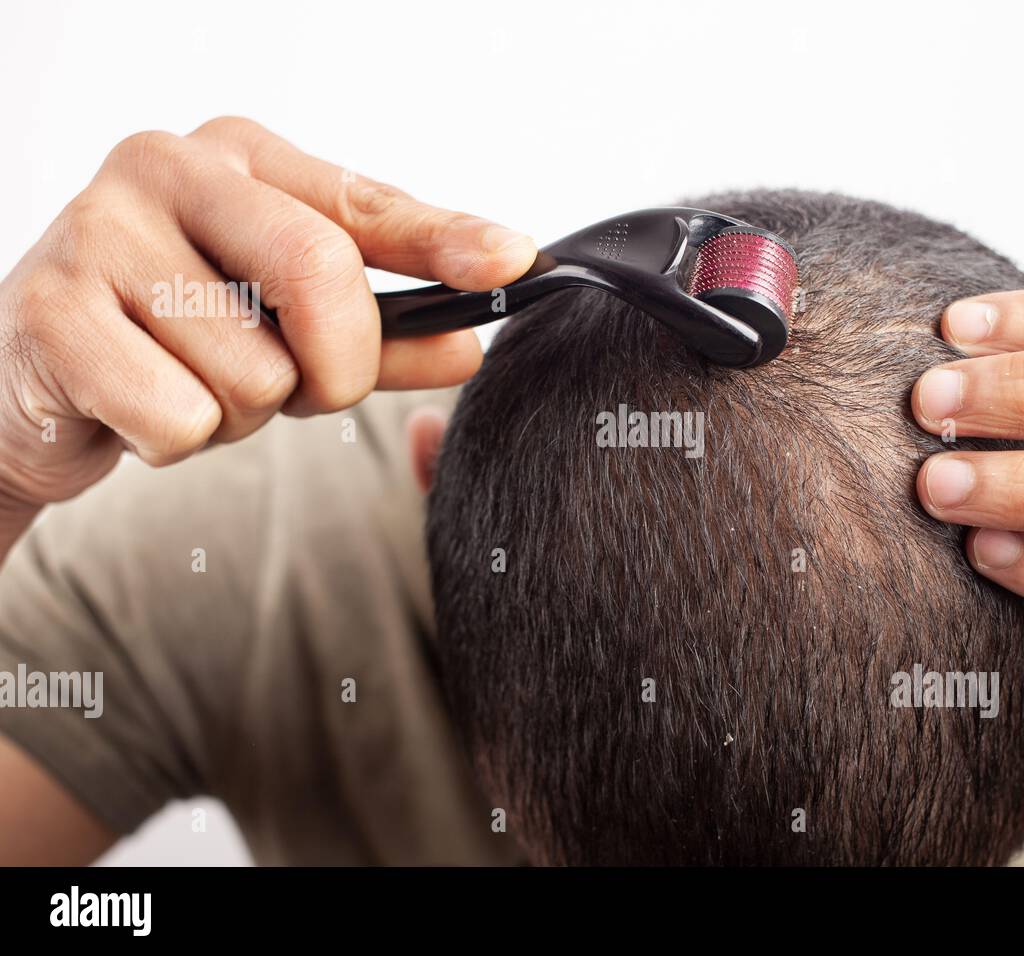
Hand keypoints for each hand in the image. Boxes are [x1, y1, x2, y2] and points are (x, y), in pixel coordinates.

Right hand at [0, 116, 535, 555]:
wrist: (33, 381)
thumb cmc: (171, 341)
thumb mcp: (291, 334)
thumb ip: (383, 338)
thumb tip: (470, 343)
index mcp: (242, 159)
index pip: (366, 202)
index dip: (445, 236)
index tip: (512, 260)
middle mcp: (168, 167)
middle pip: (320, 274)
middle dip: (336, 367)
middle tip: (304, 387)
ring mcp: (100, 229)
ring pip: (254, 371)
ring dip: (240, 414)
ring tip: (184, 381)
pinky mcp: (50, 309)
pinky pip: (182, 417)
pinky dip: (177, 441)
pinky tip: (133, 404)